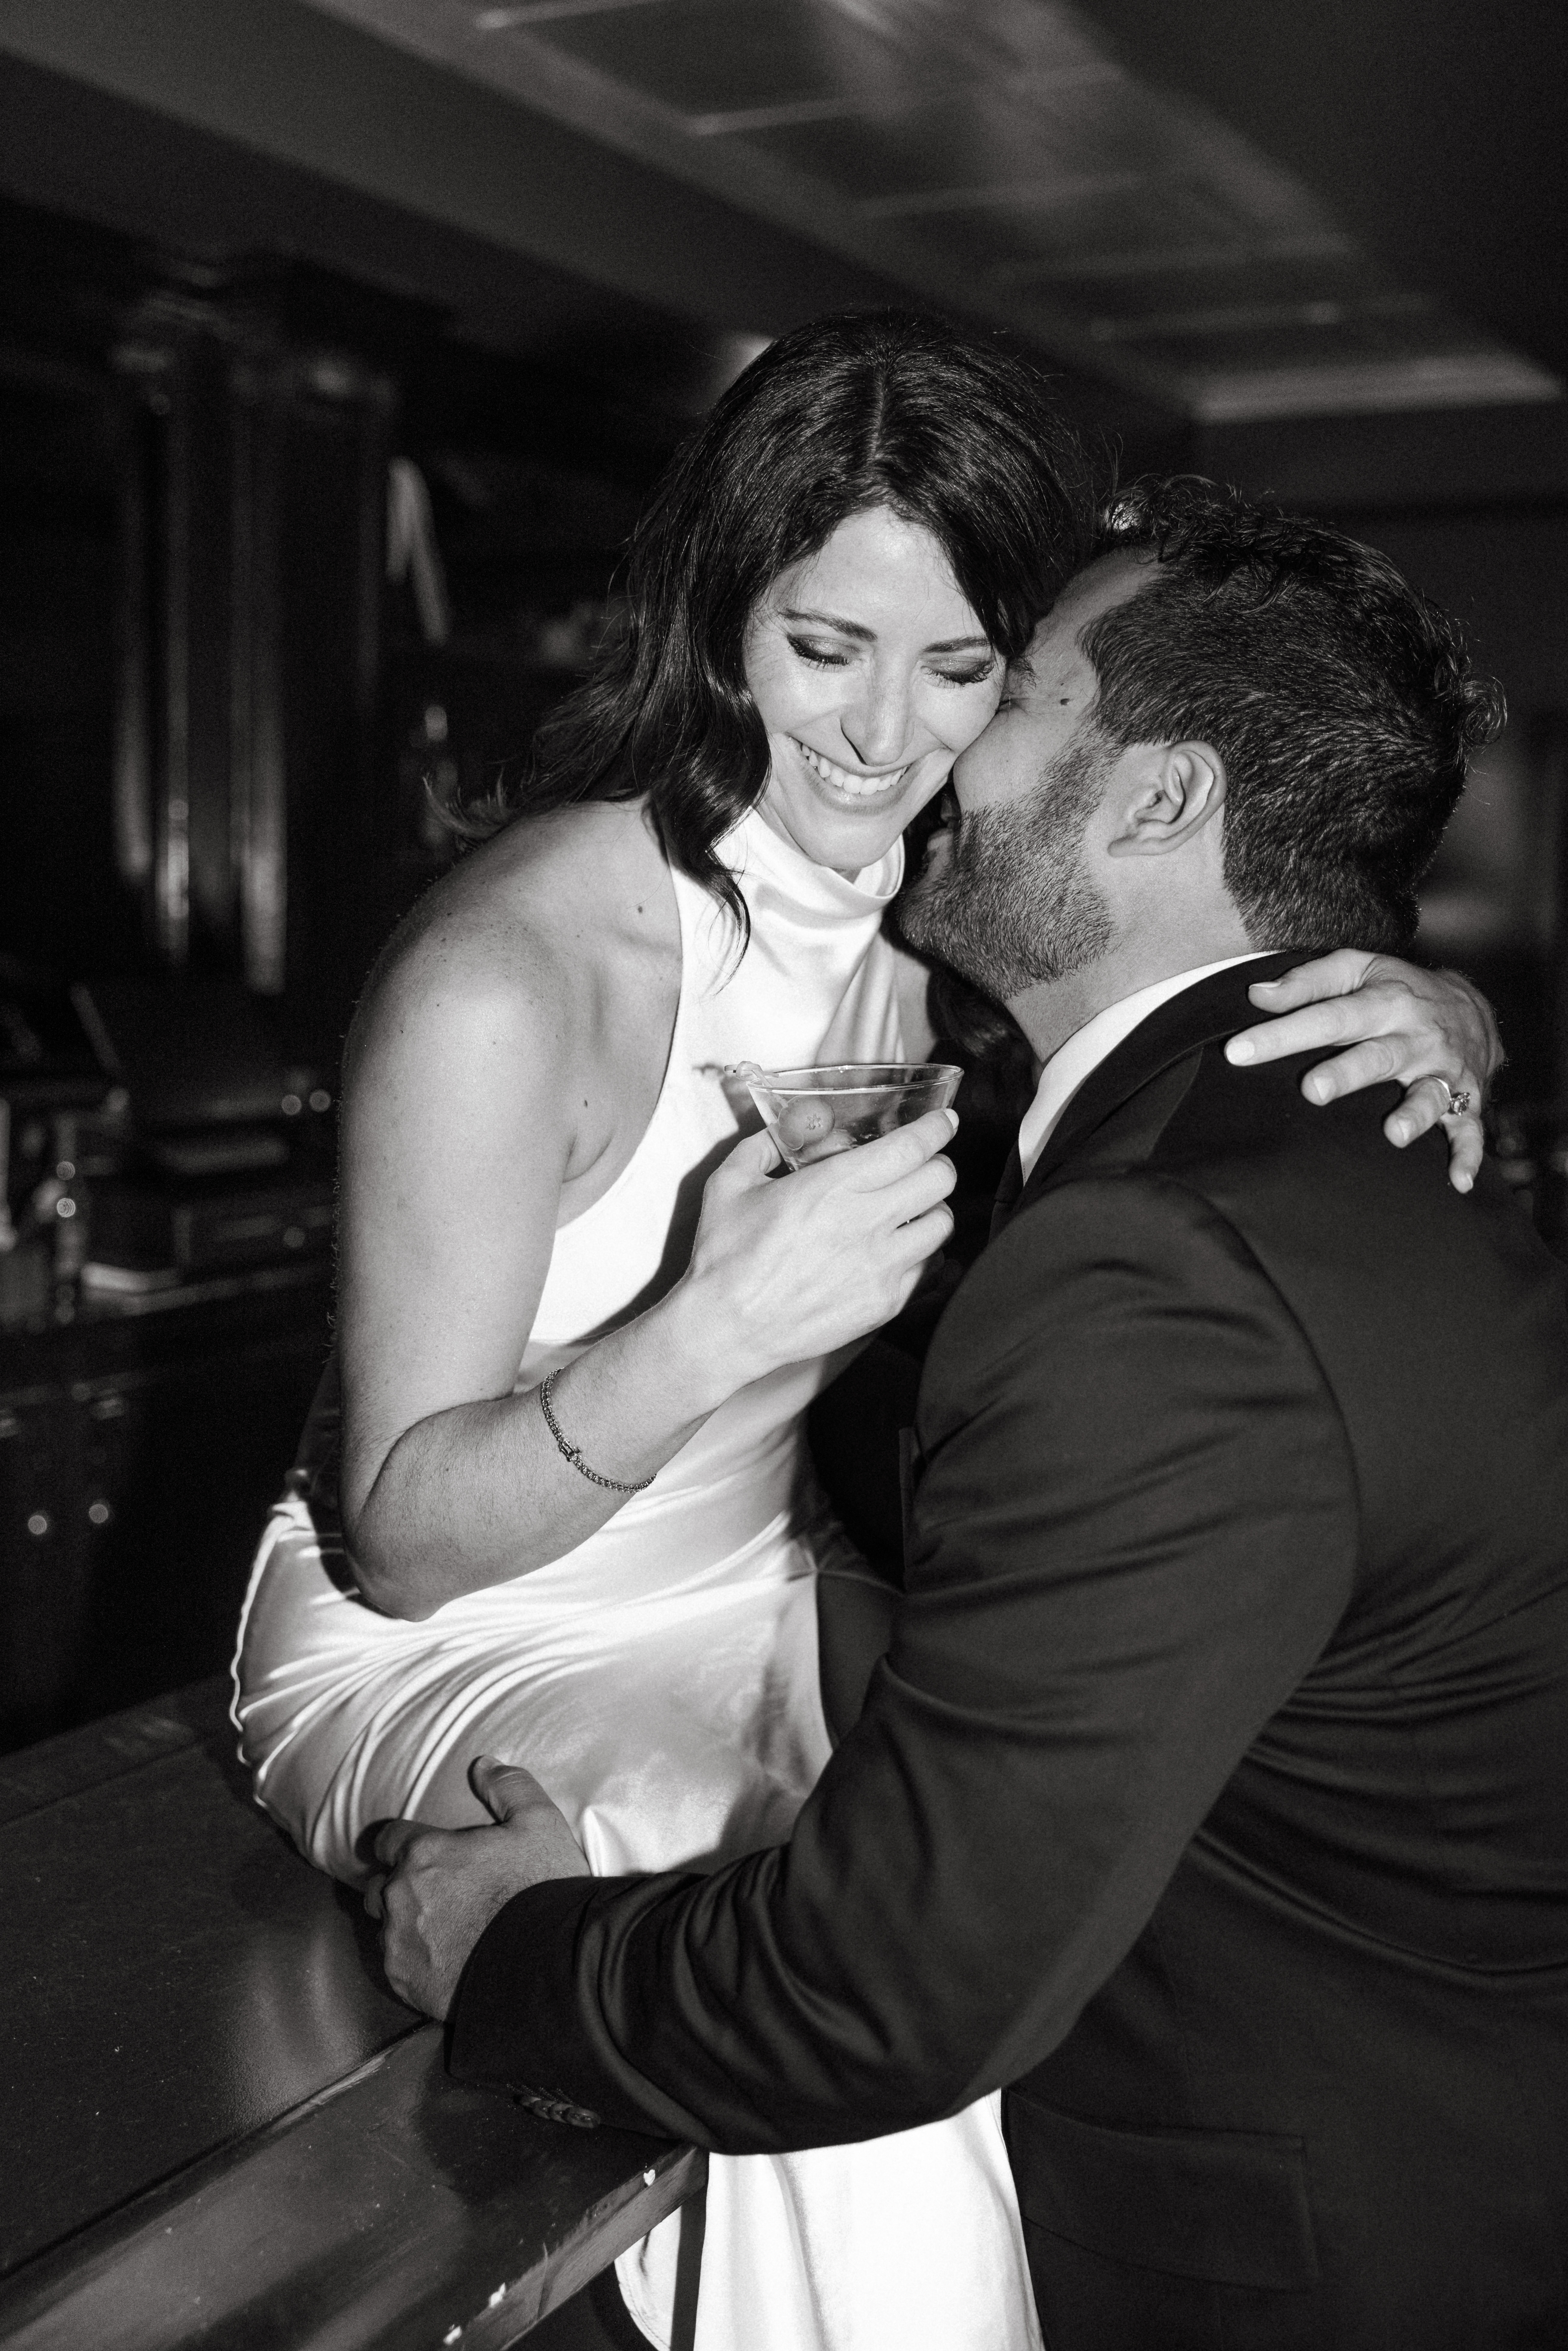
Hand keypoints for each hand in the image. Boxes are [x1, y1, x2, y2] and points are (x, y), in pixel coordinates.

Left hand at [365, 1756, 588, 2018]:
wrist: (547, 1966)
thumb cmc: (541, 1890)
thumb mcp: (538, 1823)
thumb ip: (508, 1787)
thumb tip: (484, 1763)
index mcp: (425, 1852)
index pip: (388, 1839)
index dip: (400, 1843)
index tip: (412, 1851)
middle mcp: (401, 1895)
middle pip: (380, 1886)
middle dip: (398, 1886)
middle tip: (432, 1895)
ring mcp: (399, 1942)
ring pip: (385, 1928)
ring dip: (404, 1925)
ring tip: (438, 1932)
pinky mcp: (405, 1982)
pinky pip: (396, 1966)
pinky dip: (414, 1962)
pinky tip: (443, 1963)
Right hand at [680, 1107, 958, 1387]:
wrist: (727, 1329)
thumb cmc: (725, 1258)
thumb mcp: (729, 1184)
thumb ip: (762, 1145)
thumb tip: (788, 1127)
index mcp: (831, 1186)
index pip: (911, 1147)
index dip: (936, 1128)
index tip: (943, 1122)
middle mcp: (864, 1223)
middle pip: (940, 1180)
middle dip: (938, 1164)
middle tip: (925, 1164)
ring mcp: (880, 1266)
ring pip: (942, 1224)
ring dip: (933, 1209)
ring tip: (914, 1208)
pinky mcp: (884, 1303)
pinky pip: (929, 1267)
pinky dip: (924, 1252)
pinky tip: (901, 1248)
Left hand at [1224, 949, 1500, 1192]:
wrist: (1473, 1007)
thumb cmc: (1399, 989)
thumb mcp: (1357, 968)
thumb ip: (1307, 982)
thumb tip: (1256, 995)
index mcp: (1383, 1001)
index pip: (1326, 1017)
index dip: (1282, 1034)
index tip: (1237, 1051)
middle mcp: (1414, 1036)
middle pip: (1376, 1056)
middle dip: (1347, 1073)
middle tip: (1312, 1090)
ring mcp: (1442, 1070)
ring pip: (1428, 1093)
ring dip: (1414, 1114)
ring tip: (1394, 1133)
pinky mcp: (1466, 1096)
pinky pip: (1469, 1127)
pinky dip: (1467, 1153)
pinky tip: (1458, 1180)